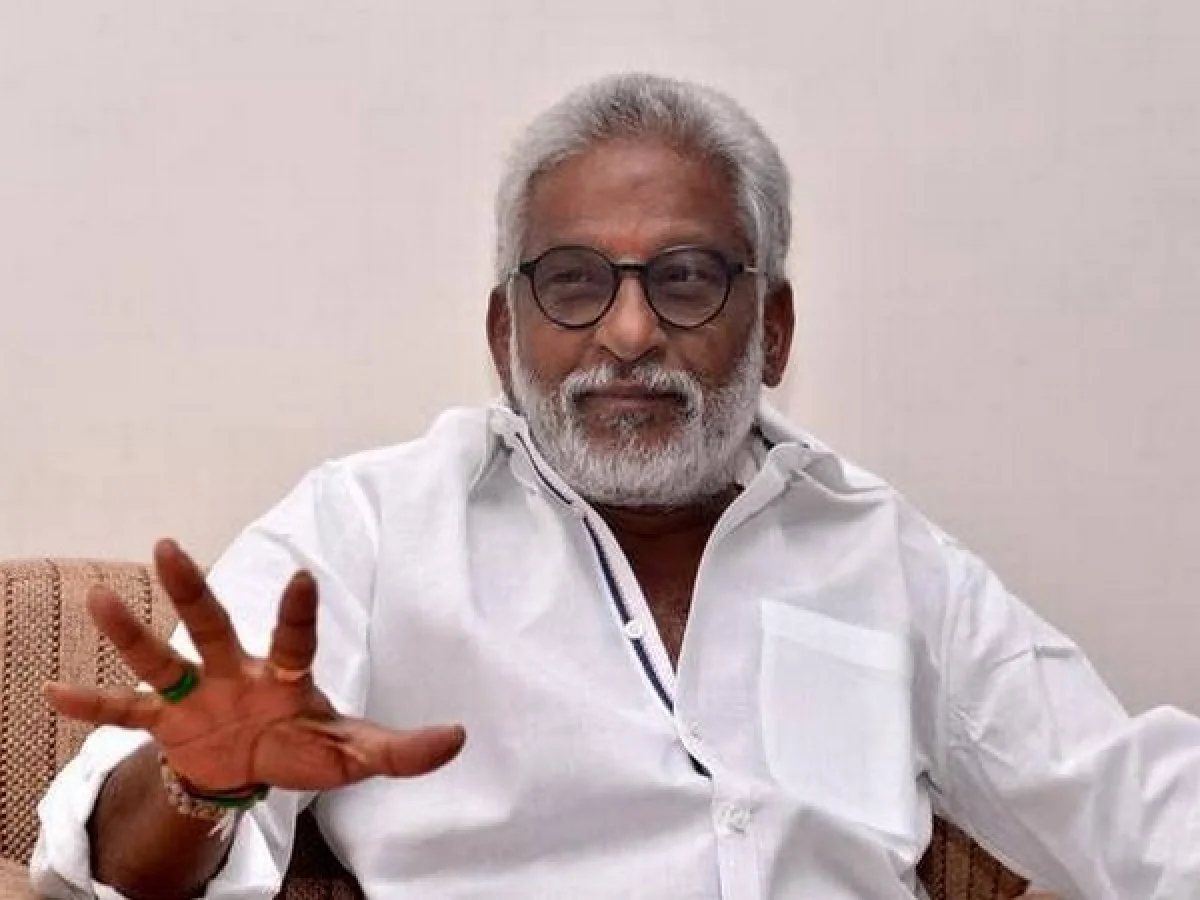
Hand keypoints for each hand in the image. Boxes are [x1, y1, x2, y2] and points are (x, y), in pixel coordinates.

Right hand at [45, 539, 464, 792]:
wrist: (247, 767)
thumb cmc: (302, 746)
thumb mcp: (351, 753)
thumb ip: (400, 750)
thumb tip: (458, 738)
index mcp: (285, 676)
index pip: (294, 638)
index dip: (297, 610)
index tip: (300, 575)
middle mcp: (235, 671)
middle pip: (213, 625)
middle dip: (192, 589)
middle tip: (168, 545)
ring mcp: (194, 694)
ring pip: (160, 657)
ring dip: (131, 633)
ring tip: (101, 597)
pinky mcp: (164, 722)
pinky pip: (123, 713)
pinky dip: (92, 706)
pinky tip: (52, 691)